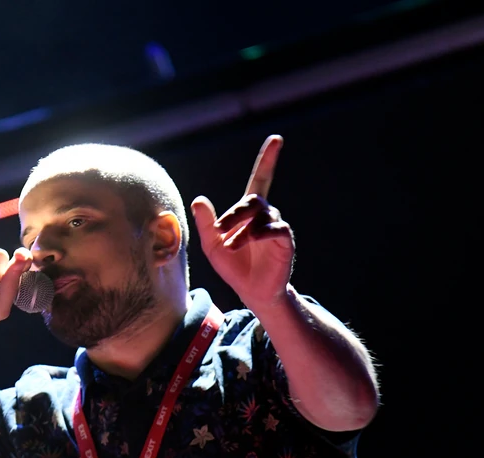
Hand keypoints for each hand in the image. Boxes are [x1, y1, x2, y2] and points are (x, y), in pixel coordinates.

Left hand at [190, 135, 294, 308]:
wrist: (251, 291)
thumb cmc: (233, 267)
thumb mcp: (212, 245)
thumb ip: (206, 223)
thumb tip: (198, 199)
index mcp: (249, 212)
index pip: (261, 179)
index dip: (268, 159)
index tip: (276, 139)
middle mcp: (266, 215)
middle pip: (252, 201)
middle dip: (234, 214)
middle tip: (220, 231)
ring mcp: (277, 227)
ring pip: (261, 215)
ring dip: (242, 230)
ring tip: (231, 246)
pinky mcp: (285, 242)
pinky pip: (275, 228)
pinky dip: (260, 232)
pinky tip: (250, 241)